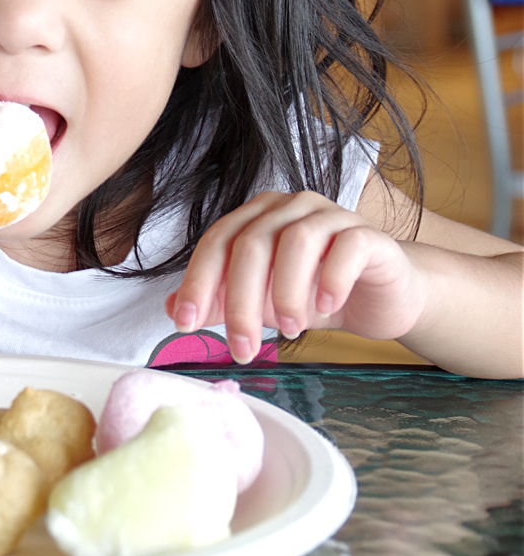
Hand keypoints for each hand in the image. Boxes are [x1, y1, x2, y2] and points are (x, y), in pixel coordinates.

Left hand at [164, 192, 428, 362]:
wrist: (381, 296)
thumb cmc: (316, 293)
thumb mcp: (262, 302)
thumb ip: (221, 300)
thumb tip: (173, 309)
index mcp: (259, 216)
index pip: (218, 241)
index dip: (198, 281)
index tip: (184, 322)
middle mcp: (291, 207)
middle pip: (253, 243)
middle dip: (241, 301)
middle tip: (241, 348)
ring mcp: (331, 216)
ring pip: (297, 240)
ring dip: (286, 291)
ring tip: (288, 331)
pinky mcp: (368, 235)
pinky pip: (347, 247)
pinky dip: (331, 278)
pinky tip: (326, 307)